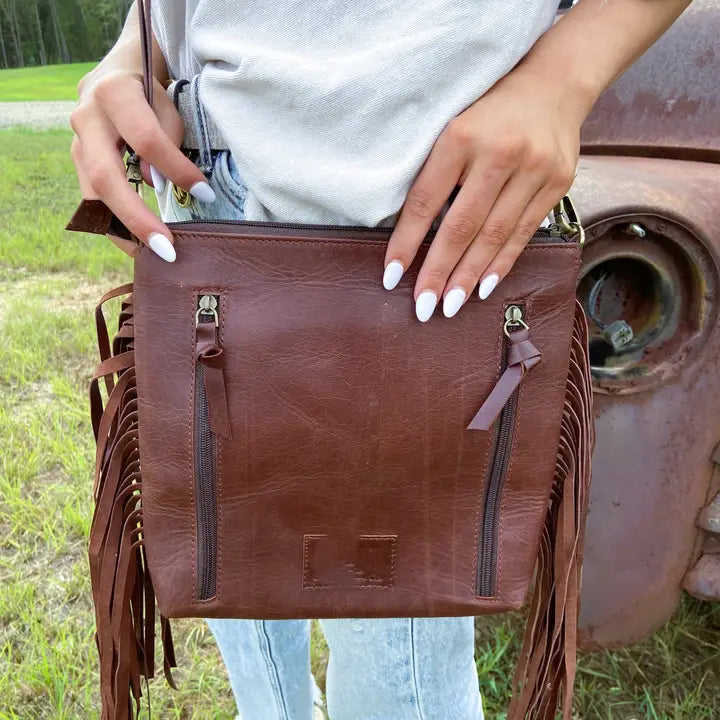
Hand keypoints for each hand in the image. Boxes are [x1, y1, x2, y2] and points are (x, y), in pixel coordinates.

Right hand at [70, 70, 214, 260]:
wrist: (117, 71)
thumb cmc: (152, 88)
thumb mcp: (168, 99)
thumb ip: (166, 136)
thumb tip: (158, 183)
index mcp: (113, 93)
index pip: (146, 139)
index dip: (177, 169)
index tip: (205, 193)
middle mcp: (85, 118)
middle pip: (107, 178)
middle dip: (137, 219)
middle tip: (167, 250)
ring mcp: (75, 142)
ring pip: (93, 194)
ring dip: (122, 230)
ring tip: (150, 256)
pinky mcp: (78, 161)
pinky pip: (93, 199)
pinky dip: (114, 224)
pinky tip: (136, 244)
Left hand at [383, 68, 581, 320]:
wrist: (554, 83)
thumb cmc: (488, 110)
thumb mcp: (451, 127)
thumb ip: (434, 172)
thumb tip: (411, 235)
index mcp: (461, 136)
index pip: (425, 202)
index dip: (406, 243)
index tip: (391, 277)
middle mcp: (499, 153)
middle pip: (462, 226)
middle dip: (439, 272)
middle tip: (423, 307)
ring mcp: (533, 169)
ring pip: (494, 235)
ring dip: (469, 276)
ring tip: (450, 306)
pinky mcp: (557, 182)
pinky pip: (524, 232)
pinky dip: (501, 263)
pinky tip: (484, 287)